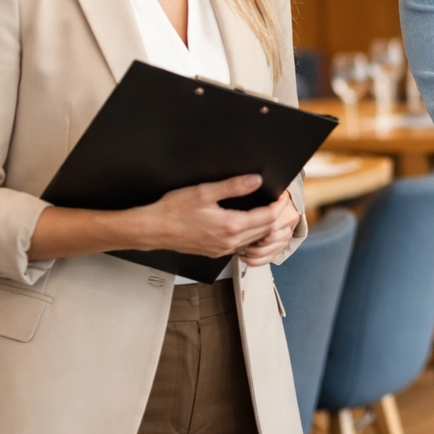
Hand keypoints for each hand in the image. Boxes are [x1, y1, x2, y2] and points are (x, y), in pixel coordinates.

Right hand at [130, 174, 285, 257]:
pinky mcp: (216, 252)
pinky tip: (248, 224)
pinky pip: (242, 245)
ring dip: (265, 226)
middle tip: (279, 200)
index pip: (268, 218)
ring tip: (268, 210)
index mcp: (230, 226)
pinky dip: (251, 235)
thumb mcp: (203, 192)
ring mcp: (223, 250)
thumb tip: (256, 180)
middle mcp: (230, 242)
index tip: (282, 194)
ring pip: (255, 240)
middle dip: (276, 215)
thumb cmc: (172, 210)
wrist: (151, 230)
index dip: (279, 205)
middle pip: (266, 231)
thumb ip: (233, 186)